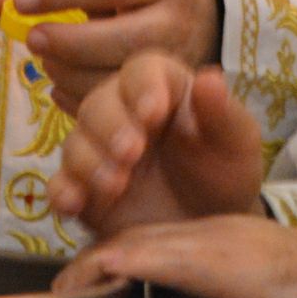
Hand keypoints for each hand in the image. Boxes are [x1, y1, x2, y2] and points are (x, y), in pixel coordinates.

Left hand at [0, 0, 218, 110]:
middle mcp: (178, 20)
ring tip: (48, 57)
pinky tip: (64, 80)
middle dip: (64, 41)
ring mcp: (177, 64)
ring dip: (68, 72)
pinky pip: (116, 106)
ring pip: (114, 78)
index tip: (21, 1)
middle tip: (32, 39)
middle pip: (114, 39)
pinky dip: (79, 96)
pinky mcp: (167, 98)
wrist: (202, 12)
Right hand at [47, 54, 264, 236]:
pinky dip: (62, 191)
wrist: (211, 226)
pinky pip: (60, 184)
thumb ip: (223, 113)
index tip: (153, 112)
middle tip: (131, 152)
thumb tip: (209, 78)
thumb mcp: (236, 143)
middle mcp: (123, 112)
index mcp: (162, 88)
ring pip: (76, 141)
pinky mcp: (85, 189)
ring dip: (89, 160)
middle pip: (99, 102)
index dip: (142, 87)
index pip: (143, 71)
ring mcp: (100, 151)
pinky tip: (74, 204)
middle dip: (111, 127)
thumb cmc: (225, 173)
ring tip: (115, 184)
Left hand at [55, 216, 296, 297]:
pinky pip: (156, 256)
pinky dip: (120, 264)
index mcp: (214, 246)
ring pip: (135, 245)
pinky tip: (95, 277)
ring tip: (64, 292)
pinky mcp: (216, 258)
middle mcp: (207, 233)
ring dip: (94, 268)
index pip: (146, 249)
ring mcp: (211, 240)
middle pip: (131, 242)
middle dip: (89, 270)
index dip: (108, 269)